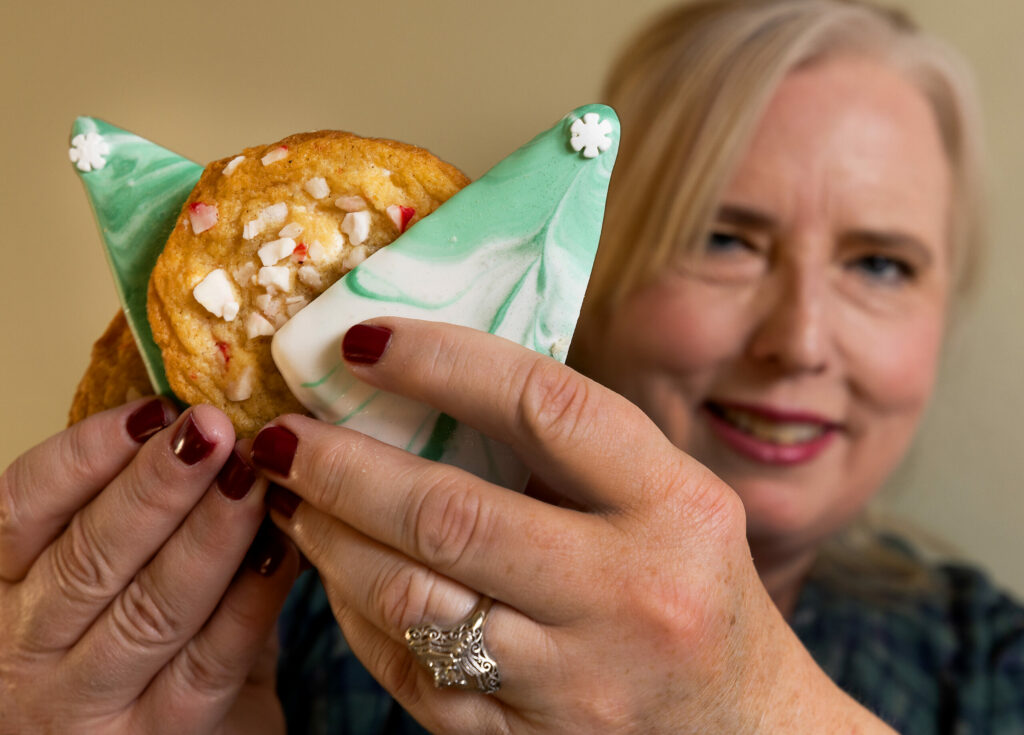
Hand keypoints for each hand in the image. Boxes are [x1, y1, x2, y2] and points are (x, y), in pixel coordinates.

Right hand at [0, 400, 299, 733]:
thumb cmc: (129, 641)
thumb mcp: (107, 577)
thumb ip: (139, 517)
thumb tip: (200, 426)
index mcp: (3, 590)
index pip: (21, 509)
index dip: (86, 454)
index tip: (154, 409)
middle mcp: (25, 653)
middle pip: (89, 556)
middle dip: (159, 485)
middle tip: (215, 429)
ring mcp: (86, 704)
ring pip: (150, 607)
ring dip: (209, 533)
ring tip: (252, 476)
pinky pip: (209, 661)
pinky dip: (250, 600)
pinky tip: (280, 550)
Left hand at [253, 318, 894, 734]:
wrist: (742, 729)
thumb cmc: (693, 588)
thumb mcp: (669, 499)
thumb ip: (575, 447)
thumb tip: (431, 381)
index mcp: (675, 506)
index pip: (543, 406)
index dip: (439, 362)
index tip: (362, 341)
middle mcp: (632, 593)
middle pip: (451, 515)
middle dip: (343, 466)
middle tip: (284, 433)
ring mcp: (578, 683)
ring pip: (412, 602)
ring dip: (332, 541)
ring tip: (296, 499)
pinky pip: (411, 676)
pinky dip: (357, 618)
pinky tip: (339, 576)